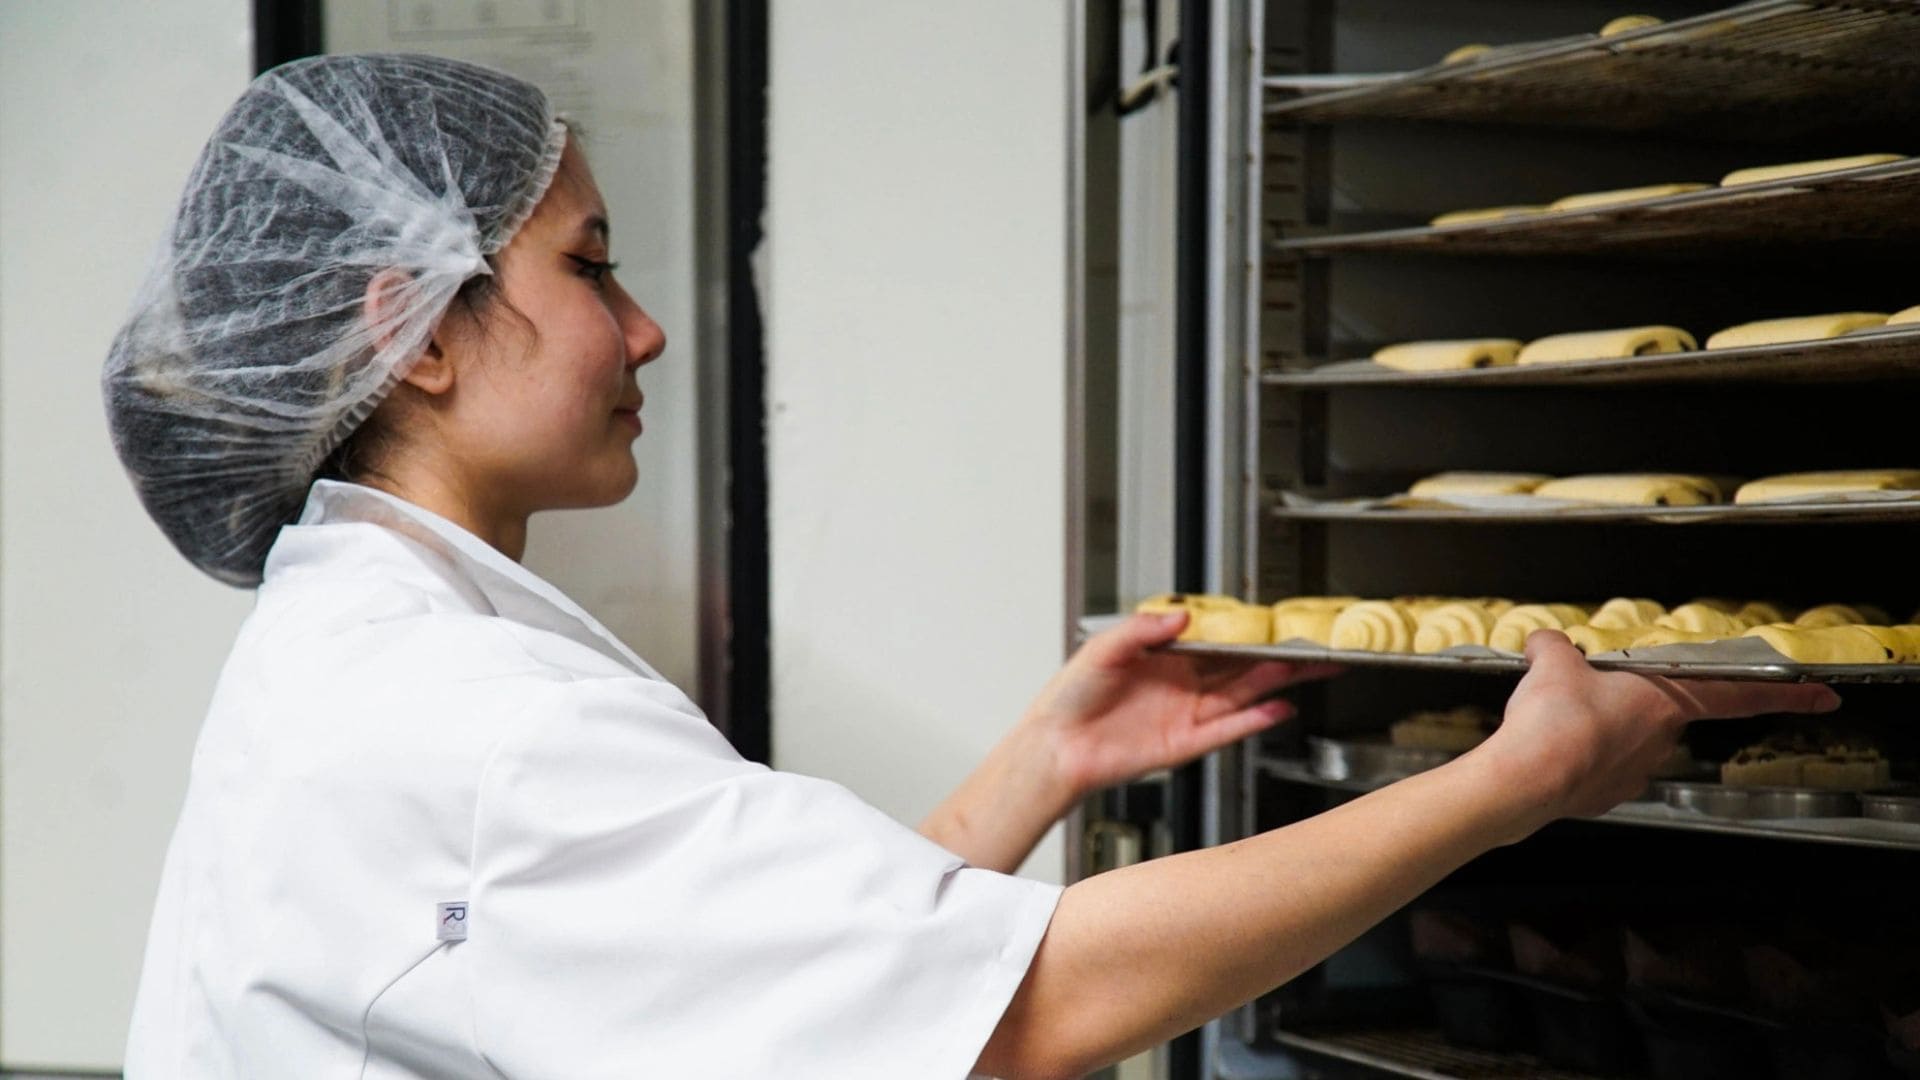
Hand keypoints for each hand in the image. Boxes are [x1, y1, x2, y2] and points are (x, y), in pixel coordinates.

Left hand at [1023, 610, 1341, 800]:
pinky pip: (1228, 729)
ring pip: (1244, 695)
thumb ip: (1142, 629)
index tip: (1279, 623)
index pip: (1218, 641)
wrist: (1056, 746)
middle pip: (1243, 668)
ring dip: (1276, 683)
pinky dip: (1255, 720)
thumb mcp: (1103, 649)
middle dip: (1281, 658)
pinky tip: (1280, 709)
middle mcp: (1183, 685)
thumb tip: (1180, 615)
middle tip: (1315, 647)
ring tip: (1307, 670)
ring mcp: (1187, 715)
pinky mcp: (1186, 743)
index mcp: (1165, 658)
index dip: (1248, 633)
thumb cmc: (1070, 698)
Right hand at [1477, 630, 1841, 827]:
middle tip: (1585, 691)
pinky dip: (1577, 757)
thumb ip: (1555, 648)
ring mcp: (1632, 773)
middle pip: (1656, 714)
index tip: (1822, 696)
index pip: (1738, 695)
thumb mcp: (1551, 662)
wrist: (1527, 778)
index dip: (1786, 696)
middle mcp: (1658, 741)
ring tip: (1554, 719)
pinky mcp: (1604, 796)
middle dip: (1627, 703)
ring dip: (1598, 731)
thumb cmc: (1555, 720)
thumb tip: (1546, 643)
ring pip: (1623, 742)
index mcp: (1663, 703)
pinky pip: (1597, 769)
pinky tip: (1548, 747)